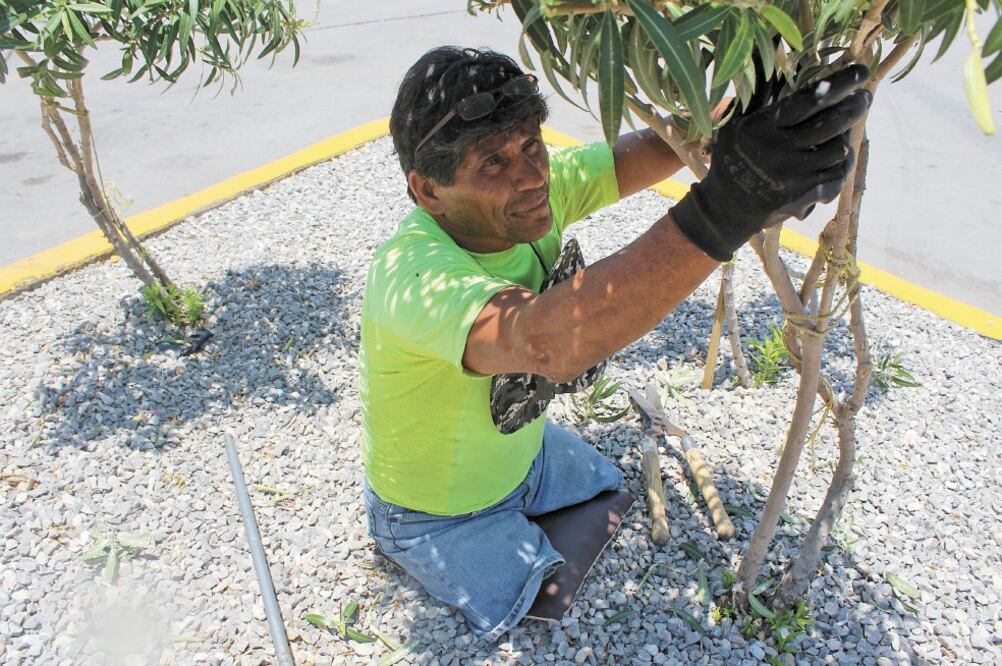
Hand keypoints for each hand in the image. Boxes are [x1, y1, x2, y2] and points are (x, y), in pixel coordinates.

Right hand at [672, 64, 871, 261]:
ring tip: (849, 125)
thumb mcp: (734, 123)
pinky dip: (843, 162)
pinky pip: (837, 175)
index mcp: (766, 129)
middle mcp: (782, 151)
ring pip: (839, 149)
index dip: (840, 82)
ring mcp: (796, 175)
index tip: (859, 70)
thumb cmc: (731, 157)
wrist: (727, 207)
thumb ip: (757, 91)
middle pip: (833, 123)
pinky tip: (842, 153)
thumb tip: (770, 53)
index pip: (811, 99)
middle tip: (864, 96)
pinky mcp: (804, 195)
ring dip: (849, 134)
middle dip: (855, 106)